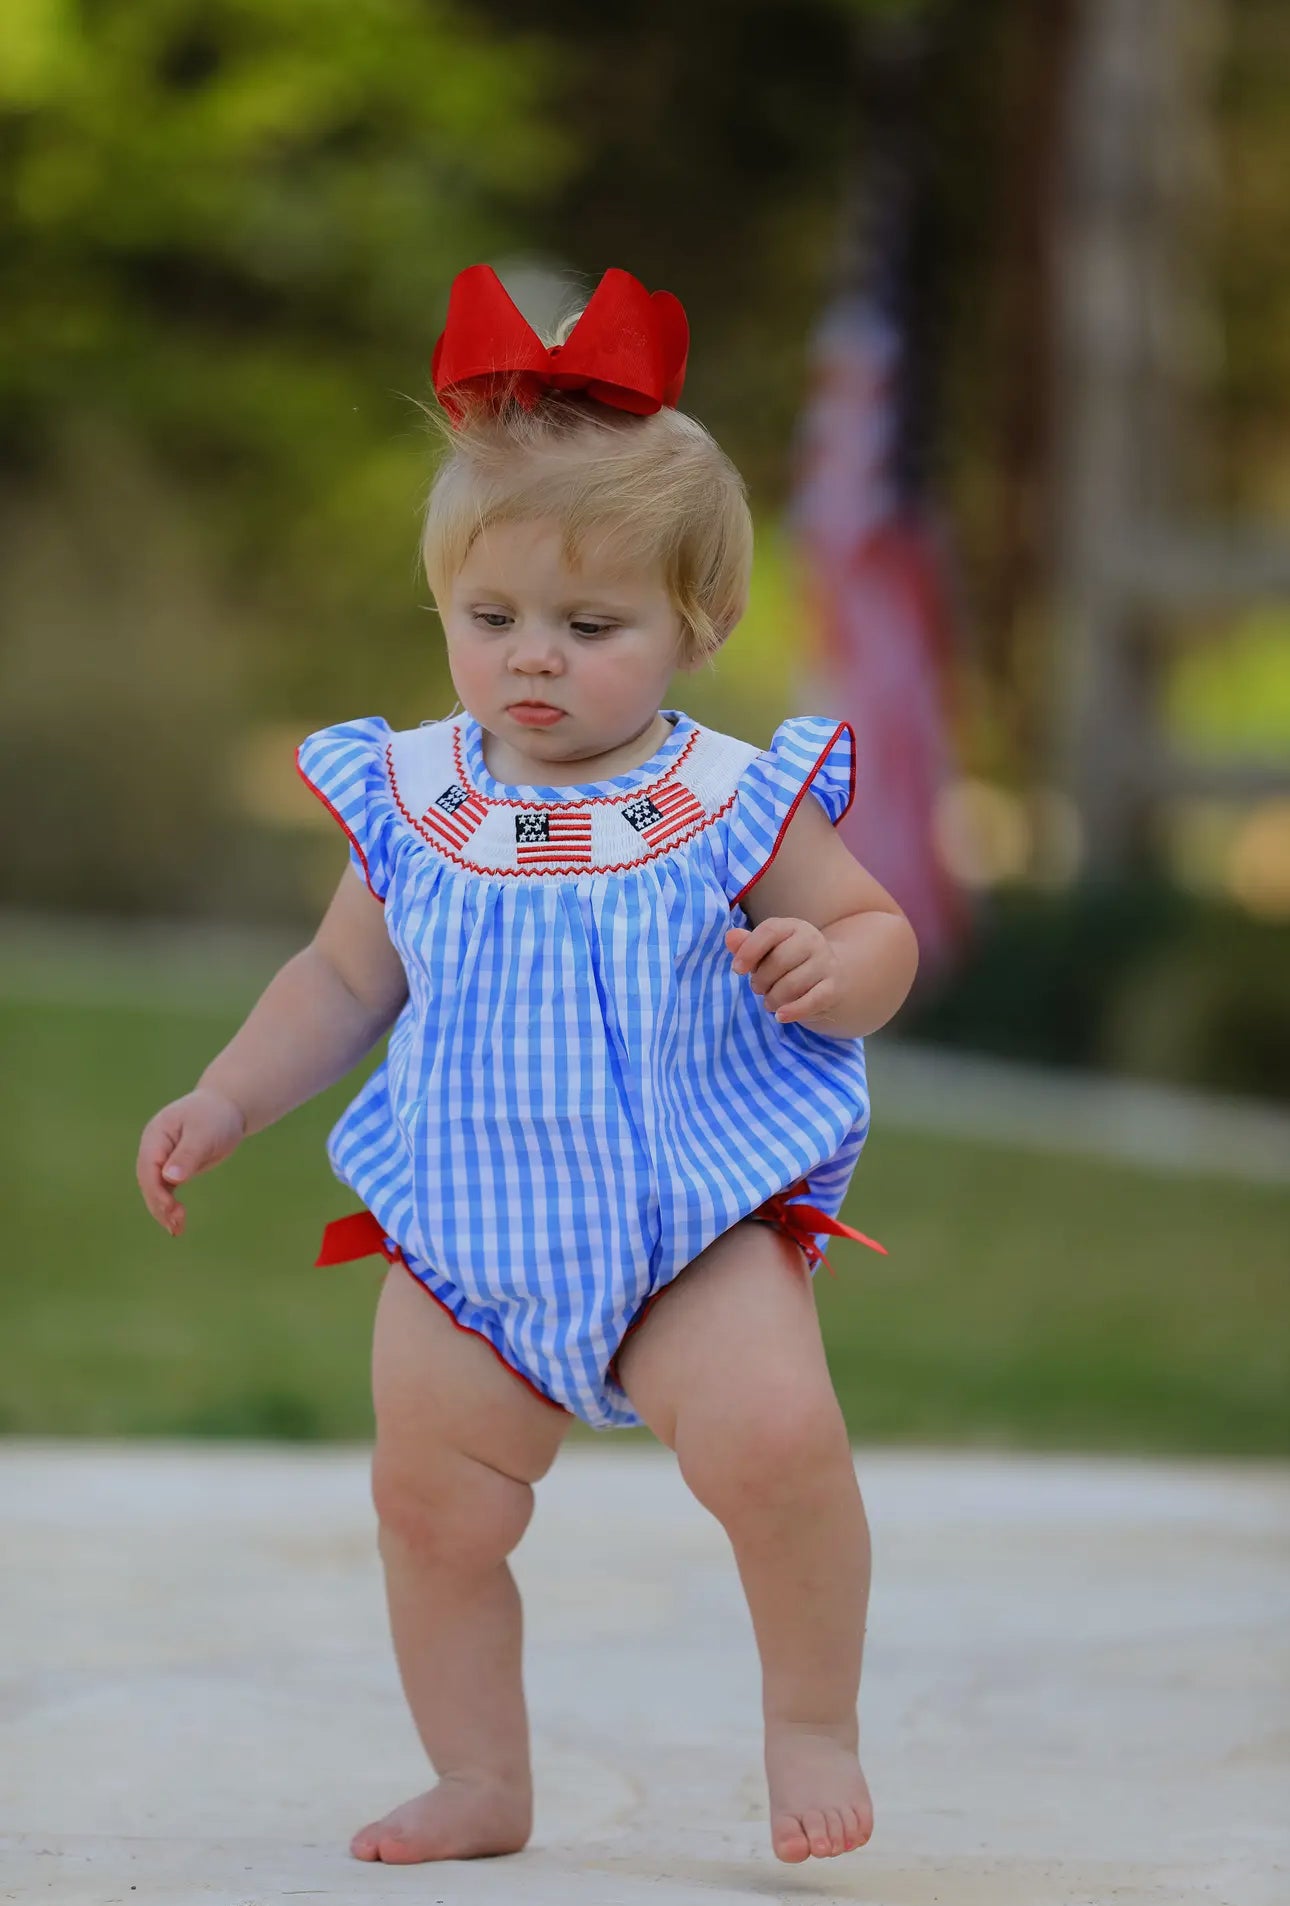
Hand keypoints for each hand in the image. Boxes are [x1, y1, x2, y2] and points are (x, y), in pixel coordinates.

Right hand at [136, 1087, 245, 1236]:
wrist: (227, 1108)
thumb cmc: (215, 1116)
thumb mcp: (204, 1134)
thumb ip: (188, 1155)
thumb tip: (170, 1178)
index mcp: (156, 1136)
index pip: (148, 1167)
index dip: (156, 1190)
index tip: (170, 1208)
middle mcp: (154, 1149)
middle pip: (149, 1182)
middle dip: (159, 1205)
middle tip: (176, 1225)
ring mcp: (161, 1159)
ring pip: (156, 1189)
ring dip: (164, 1210)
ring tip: (178, 1230)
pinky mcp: (173, 1168)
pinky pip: (167, 1190)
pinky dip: (171, 1207)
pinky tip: (178, 1223)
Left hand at [725, 918, 842, 1028]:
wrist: (831, 973)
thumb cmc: (789, 960)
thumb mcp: (768, 949)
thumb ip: (747, 944)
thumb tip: (730, 938)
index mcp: (793, 927)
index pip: (770, 931)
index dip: (749, 951)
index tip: (737, 970)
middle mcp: (812, 941)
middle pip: (779, 961)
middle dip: (761, 980)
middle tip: (757, 988)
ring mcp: (825, 964)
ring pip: (792, 984)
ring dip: (773, 998)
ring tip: (769, 1001)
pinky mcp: (833, 988)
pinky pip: (812, 1001)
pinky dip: (793, 1011)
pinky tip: (780, 1016)